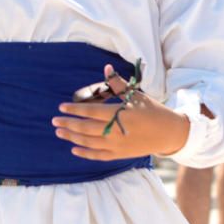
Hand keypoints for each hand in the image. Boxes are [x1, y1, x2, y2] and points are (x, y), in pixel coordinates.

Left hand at [52, 64, 189, 160]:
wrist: (168, 133)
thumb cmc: (152, 110)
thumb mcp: (136, 95)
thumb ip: (118, 84)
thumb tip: (107, 67)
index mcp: (119, 114)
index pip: (90, 111)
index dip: (74, 109)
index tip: (61, 107)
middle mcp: (115, 131)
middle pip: (85, 129)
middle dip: (68, 125)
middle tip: (54, 121)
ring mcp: (117, 145)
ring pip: (89, 143)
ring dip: (72, 138)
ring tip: (60, 133)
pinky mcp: (120, 155)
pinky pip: (98, 156)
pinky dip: (85, 153)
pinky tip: (74, 149)